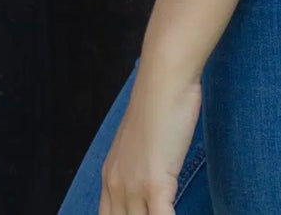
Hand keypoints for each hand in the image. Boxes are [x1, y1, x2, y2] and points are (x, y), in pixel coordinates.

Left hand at [99, 59, 202, 214]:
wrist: (164, 78)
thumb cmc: (160, 100)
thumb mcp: (142, 139)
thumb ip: (141, 164)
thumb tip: (155, 174)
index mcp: (110, 176)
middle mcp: (116, 185)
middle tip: (157, 214)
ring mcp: (133, 186)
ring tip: (169, 213)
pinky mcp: (154, 184)